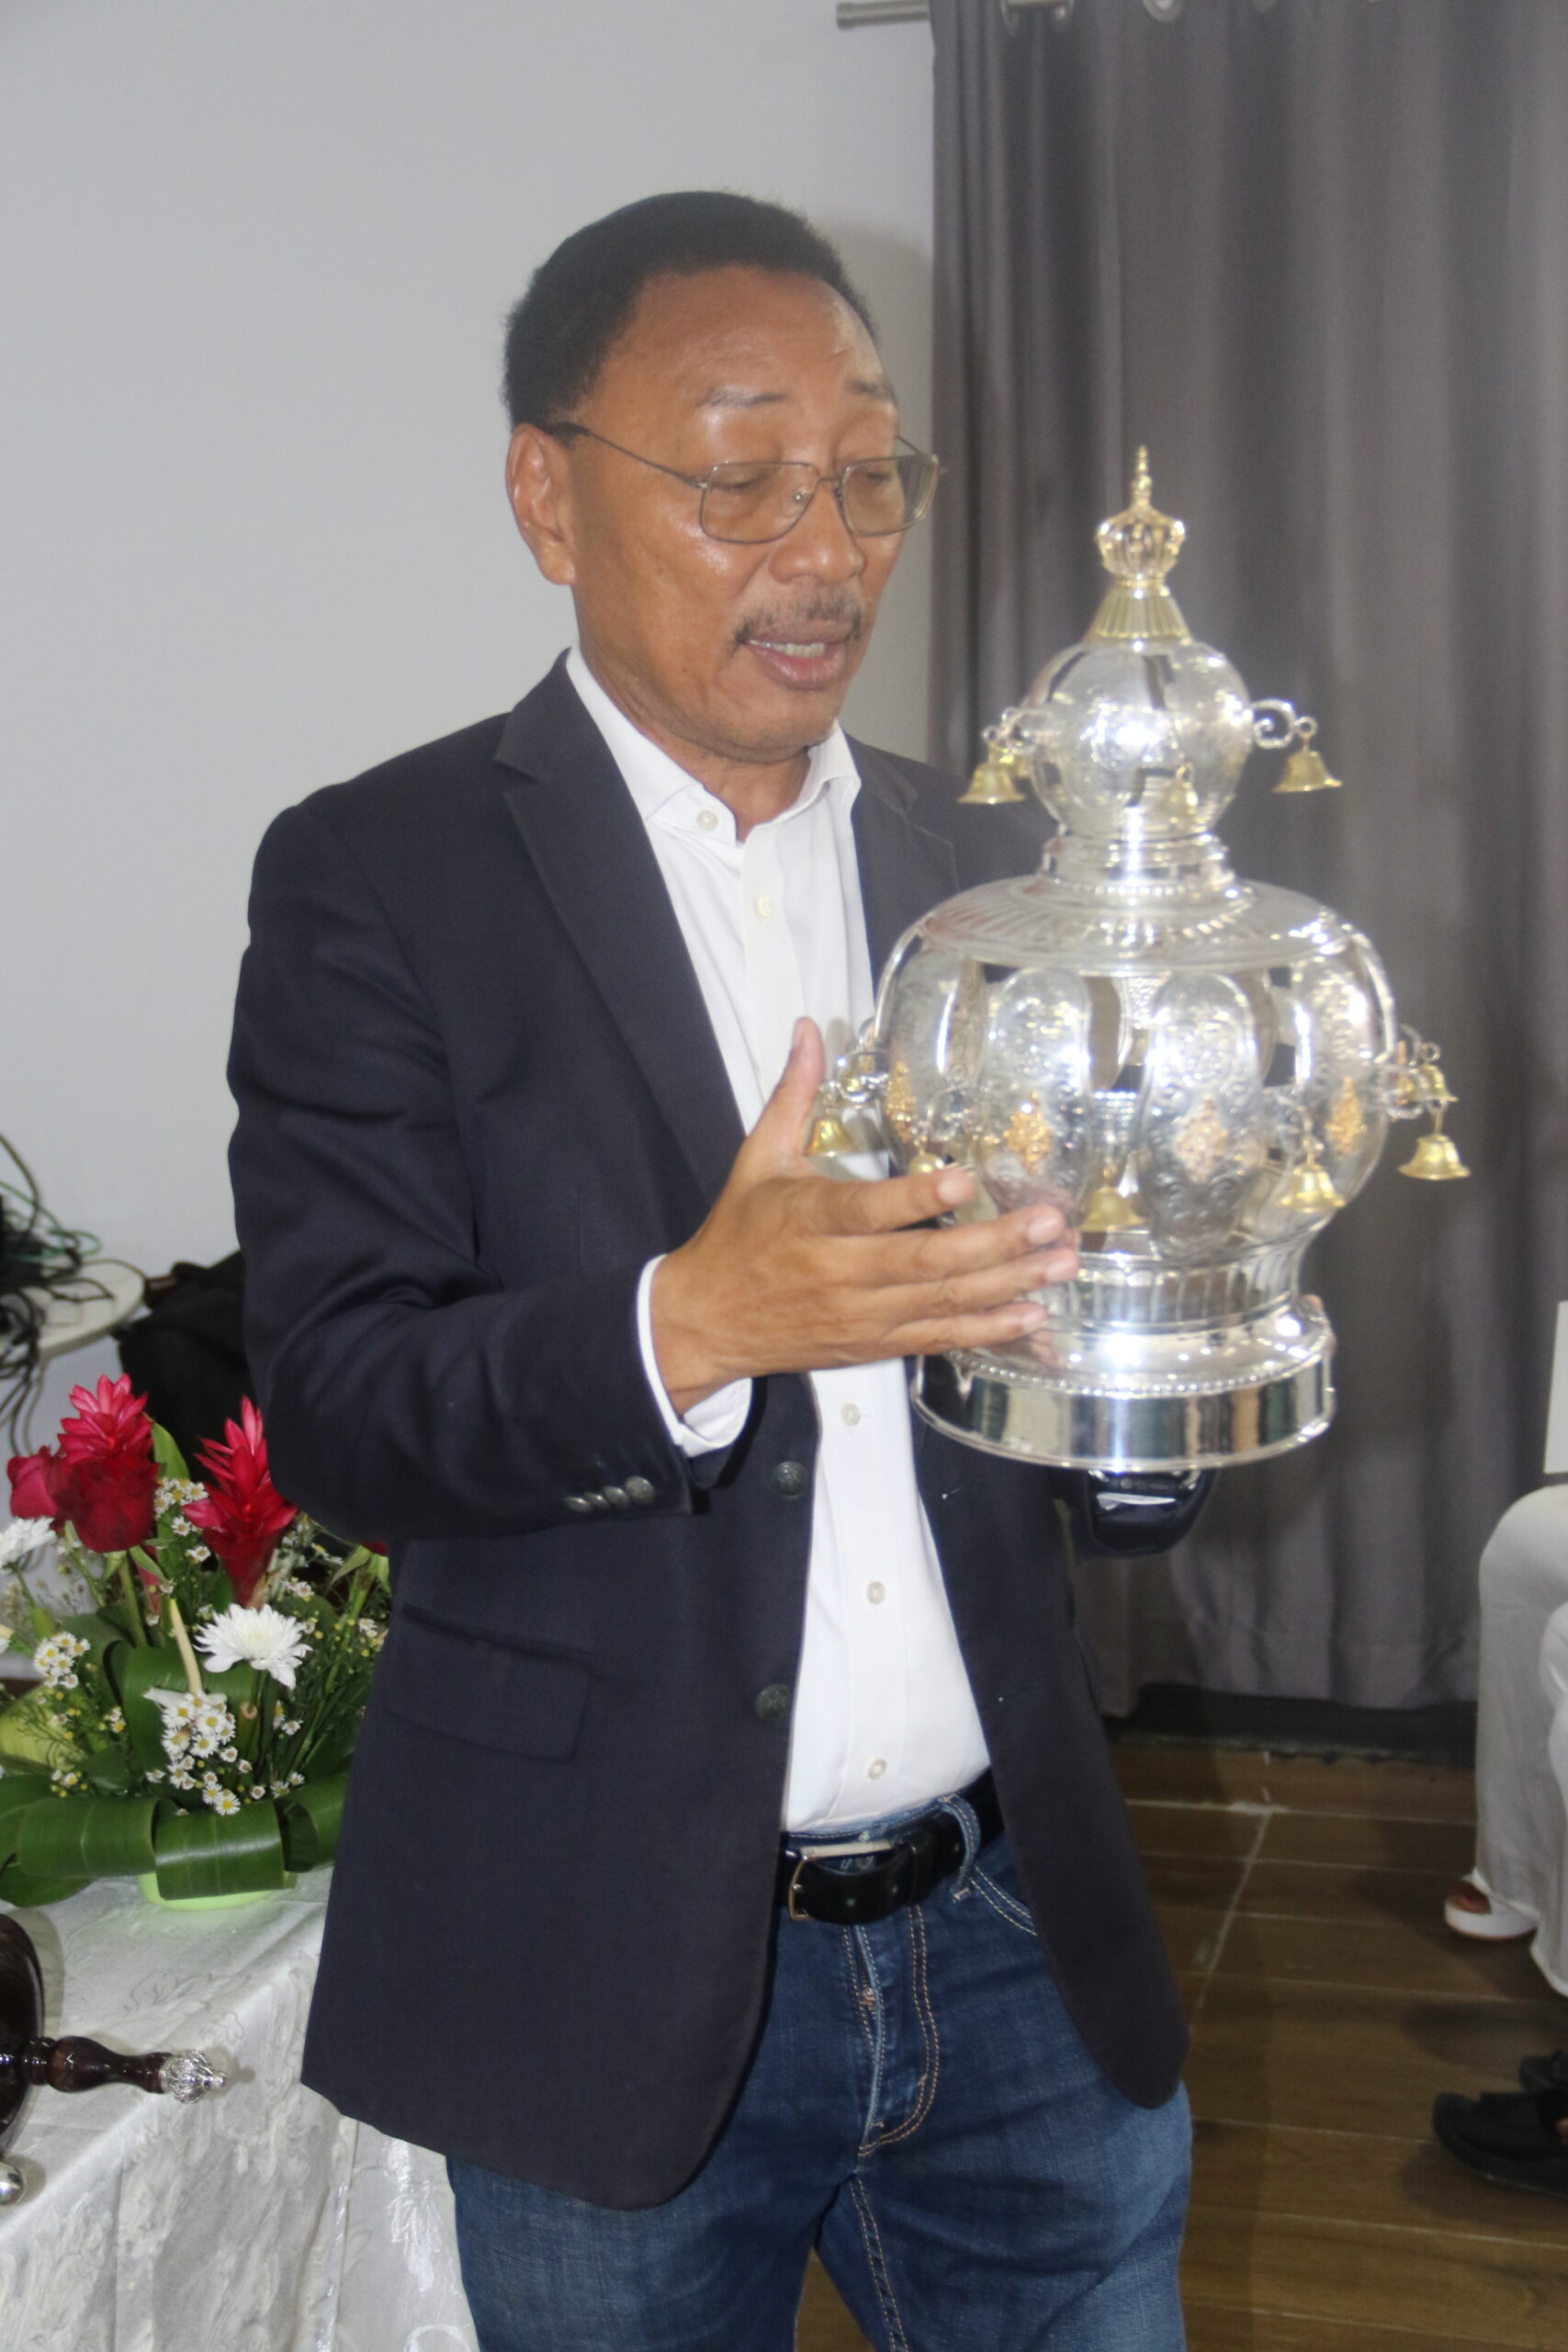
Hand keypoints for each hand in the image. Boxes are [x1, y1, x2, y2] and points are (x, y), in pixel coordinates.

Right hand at [650, 1019, 1079, 1414]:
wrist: (707, 1321)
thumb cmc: (737, 1235)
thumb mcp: (757, 1159)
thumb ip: (793, 1096)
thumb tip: (809, 1030)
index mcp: (809, 1219)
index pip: (870, 1211)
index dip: (919, 1201)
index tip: (966, 1183)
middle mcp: (839, 1271)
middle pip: (924, 1263)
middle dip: (994, 1244)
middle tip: (1049, 1223)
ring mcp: (860, 1313)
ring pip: (941, 1302)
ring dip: (1008, 1284)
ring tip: (1061, 1262)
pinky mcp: (872, 1344)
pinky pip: (937, 1339)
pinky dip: (986, 1330)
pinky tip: (1032, 1316)